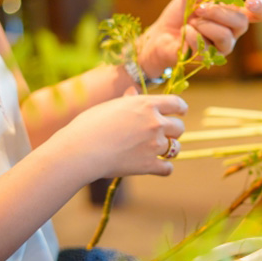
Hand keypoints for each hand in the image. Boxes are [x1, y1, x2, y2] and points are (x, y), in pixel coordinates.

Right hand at [50, 88, 187, 179]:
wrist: (80, 150)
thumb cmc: (89, 125)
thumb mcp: (110, 106)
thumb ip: (127, 100)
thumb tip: (134, 92)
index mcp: (147, 105)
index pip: (177, 104)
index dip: (181, 109)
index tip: (181, 112)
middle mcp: (155, 123)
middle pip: (179, 127)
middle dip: (174, 131)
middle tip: (162, 134)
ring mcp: (154, 145)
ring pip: (176, 148)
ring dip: (169, 149)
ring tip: (157, 150)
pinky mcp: (149, 165)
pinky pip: (168, 168)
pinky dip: (164, 168)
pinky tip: (158, 166)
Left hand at [136, 0, 261, 77]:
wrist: (160, 34)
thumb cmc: (180, 14)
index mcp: (232, 15)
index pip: (258, 14)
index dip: (261, 8)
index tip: (251, 2)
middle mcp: (232, 32)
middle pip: (242, 22)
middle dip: (220, 12)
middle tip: (200, 9)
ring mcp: (222, 48)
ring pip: (226, 36)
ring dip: (205, 25)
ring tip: (191, 22)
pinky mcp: (209, 59)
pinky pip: (205, 46)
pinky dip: (191, 34)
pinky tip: (184, 32)